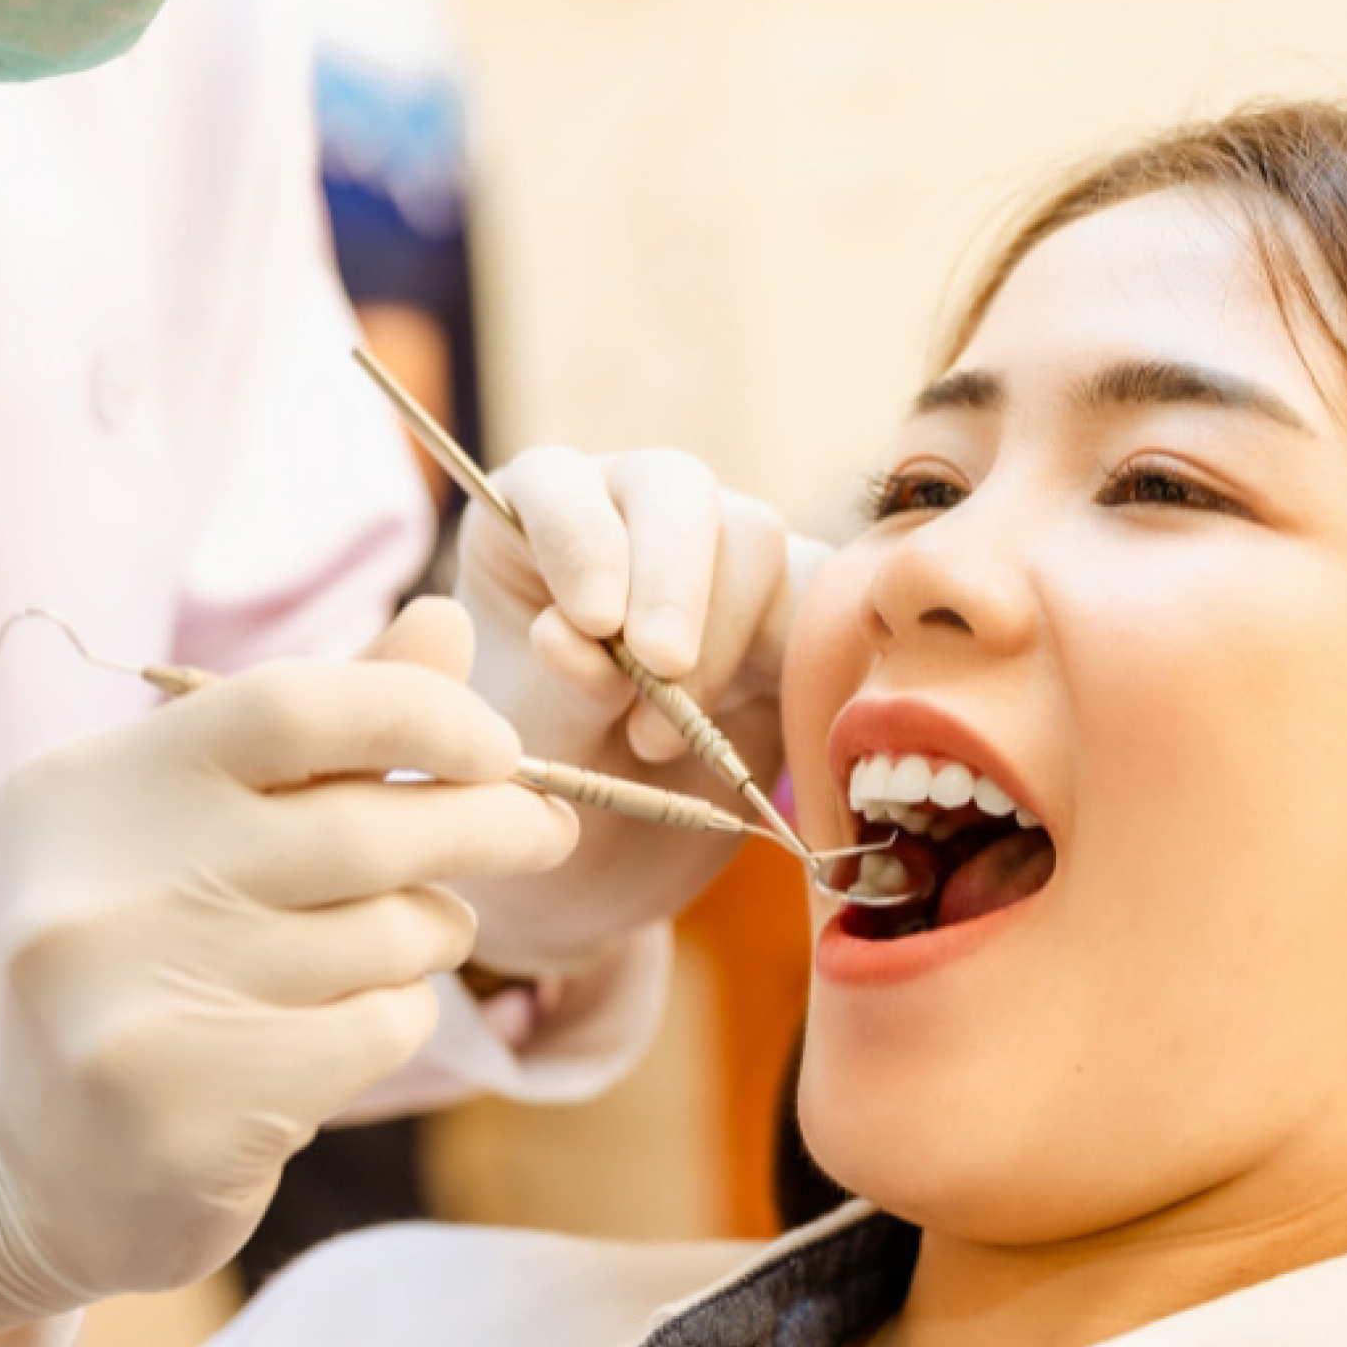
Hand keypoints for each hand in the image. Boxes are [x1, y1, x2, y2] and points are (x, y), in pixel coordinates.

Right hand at [0, 600, 574, 1344]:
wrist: (48, 1160)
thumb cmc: (156, 955)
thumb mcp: (212, 821)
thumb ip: (331, 726)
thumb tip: (449, 622)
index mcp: (90, 788)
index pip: (291, 706)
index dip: (425, 713)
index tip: (499, 746)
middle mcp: (97, 889)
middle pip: (367, 830)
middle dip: (491, 824)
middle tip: (545, 829)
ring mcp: (137, 1007)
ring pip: (392, 936)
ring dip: (432, 933)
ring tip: (391, 945)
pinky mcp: (194, 1110)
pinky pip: (383, 1027)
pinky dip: (398, 1017)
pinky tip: (340, 1029)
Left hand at [453, 446, 830, 972]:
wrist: (599, 865)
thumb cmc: (535, 791)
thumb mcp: (525, 747)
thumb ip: (553, 688)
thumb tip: (576, 635)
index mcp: (531, 529)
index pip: (557, 482)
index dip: (582, 538)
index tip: (592, 623)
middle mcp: (628, 521)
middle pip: (675, 490)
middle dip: (674, 579)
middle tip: (663, 669)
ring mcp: (717, 562)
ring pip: (754, 541)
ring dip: (718, 645)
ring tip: (654, 744)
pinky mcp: (787, 614)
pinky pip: (821, 607)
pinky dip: (794, 670)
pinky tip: (747, 736)